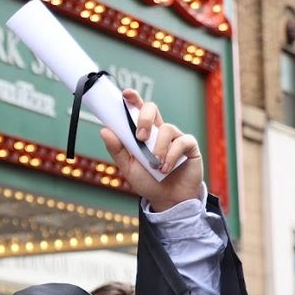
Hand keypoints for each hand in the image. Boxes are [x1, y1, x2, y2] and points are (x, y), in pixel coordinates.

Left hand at [99, 89, 203, 211]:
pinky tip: (166, 168)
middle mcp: (158, 131)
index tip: (125, 94)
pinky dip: (171, 156)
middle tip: (139, 137)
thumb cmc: (148, 182)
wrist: (168, 200)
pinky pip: (181, 141)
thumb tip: (104, 131)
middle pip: (152, 109)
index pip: (137, 110)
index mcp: (143, 133)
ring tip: (155, 166)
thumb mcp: (129, 167)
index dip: (133, 99)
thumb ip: (117, 150)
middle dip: (144, 118)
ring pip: (165, 128)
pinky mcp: (189, 146)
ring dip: (158, 148)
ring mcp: (175, 137)